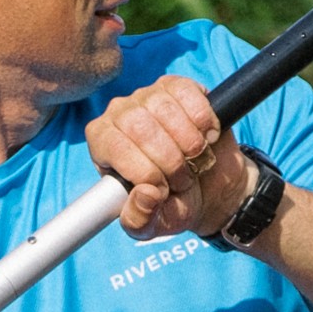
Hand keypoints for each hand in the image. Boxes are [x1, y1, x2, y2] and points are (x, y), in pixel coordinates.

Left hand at [86, 73, 255, 241]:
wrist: (211, 188)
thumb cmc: (173, 203)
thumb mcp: (152, 225)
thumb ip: (138, 220)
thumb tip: (144, 194)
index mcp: (102, 144)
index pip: (115, 147)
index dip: (144, 172)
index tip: (162, 190)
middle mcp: (119, 113)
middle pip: (140, 126)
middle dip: (169, 160)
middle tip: (183, 179)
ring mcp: (148, 96)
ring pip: (165, 109)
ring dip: (190, 144)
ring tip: (195, 161)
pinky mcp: (178, 86)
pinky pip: (189, 93)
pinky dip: (204, 121)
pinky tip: (207, 137)